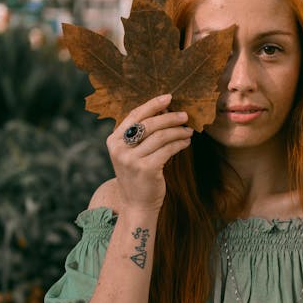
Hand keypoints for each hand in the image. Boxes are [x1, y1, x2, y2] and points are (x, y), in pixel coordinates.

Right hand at [107, 94, 192, 212]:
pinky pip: (168, 150)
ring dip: (178, 131)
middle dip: (169, 117)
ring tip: (189, 131)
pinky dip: (179, 144)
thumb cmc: (138, 176)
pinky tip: (186, 143)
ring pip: (160, 136)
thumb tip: (164, 111)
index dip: (152, 104)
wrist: (137, 205)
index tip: (169, 98)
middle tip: (185, 115)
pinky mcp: (146, 169)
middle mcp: (119, 149)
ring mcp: (131, 159)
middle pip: (149, 124)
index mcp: (113, 140)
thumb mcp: (132, 154)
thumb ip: (141, 135)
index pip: (134, 115)